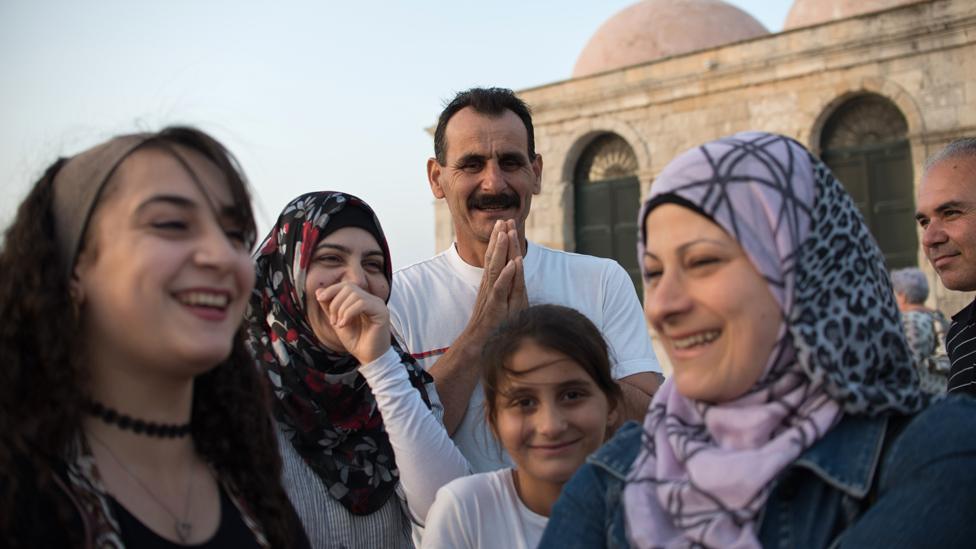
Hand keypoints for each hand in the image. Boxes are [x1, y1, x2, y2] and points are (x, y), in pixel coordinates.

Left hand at [315, 282, 390, 364]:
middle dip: (335, 302)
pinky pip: (362, 303)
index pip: (346, 286)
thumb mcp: (337, 322)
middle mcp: (372, 300)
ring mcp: (378, 304)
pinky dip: (349, 313)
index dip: (332, 290)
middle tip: (333, 320)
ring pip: (355, 295)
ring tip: (339, 325)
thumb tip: (318, 291)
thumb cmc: (356, 341)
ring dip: (341, 310)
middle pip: (349, 287)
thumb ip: (328, 307)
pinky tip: (344, 324)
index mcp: (362, 300)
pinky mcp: (382, 312)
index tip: (320, 299)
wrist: (368, 358)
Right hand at [466, 220, 526, 341]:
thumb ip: (506, 286)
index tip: (505, 223)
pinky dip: (507, 275)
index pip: (496, 258)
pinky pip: (501, 289)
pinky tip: (514, 263)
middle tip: (504, 219)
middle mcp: (489, 286)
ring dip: (501, 250)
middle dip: (500, 238)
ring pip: (496, 269)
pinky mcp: (495, 307)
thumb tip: (513, 272)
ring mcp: (491, 296)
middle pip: (495, 258)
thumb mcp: (501, 301)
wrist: (478, 344)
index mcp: (491, 283)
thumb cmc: (491, 324)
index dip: (500, 240)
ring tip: (506, 233)